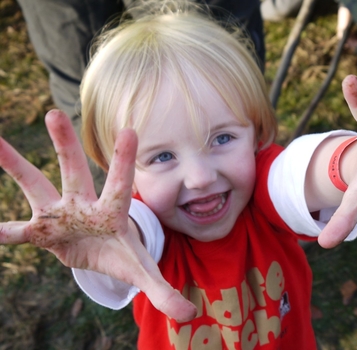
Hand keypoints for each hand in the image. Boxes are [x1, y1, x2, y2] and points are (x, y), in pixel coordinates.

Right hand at [0, 110, 195, 320]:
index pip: (121, 185)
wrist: (102, 254)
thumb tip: (189, 314)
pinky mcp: (43, 232)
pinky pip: (18, 232)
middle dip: (65, 145)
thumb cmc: (124, 254)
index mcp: (113, 212)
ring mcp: (61, 215)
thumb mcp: (142, 272)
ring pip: (36, 187)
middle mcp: (85, 205)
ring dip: (16, 166)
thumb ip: (164, 291)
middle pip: (75, 172)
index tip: (129, 129)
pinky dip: (4, 231)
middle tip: (54, 113)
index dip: (125, 161)